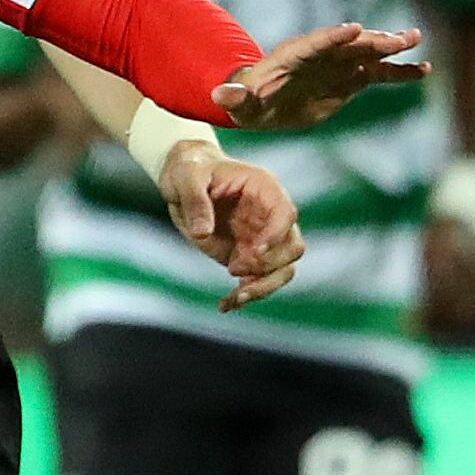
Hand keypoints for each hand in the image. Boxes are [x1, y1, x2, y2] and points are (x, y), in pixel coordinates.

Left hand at [160, 142, 303, 310]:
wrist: (183, 180)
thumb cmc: (190, 170)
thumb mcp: (186, 177)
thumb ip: (196, 201)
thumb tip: (202, 233)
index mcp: (264, 189)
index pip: (286, 213)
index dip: (276, 234)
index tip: (254, 251)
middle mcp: (269, 216)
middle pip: (292, 248)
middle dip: (269, 265)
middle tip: (234, 268)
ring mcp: (260, 238)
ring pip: (281, 270)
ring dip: (263, 288)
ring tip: (235, 298)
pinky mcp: (246, 256)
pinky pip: (255, 281)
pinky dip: (244, 296)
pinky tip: (225, 305)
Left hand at [217, 23, 431, 131]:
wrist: (263, 104)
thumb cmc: (248, 101)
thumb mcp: (238, 103)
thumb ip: (234, 98)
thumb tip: (219, 94)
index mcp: (292, 56)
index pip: (314, 43)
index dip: (333, 37)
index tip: (354, 29)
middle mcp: (319, 55)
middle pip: (348, 45)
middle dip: (371, 41)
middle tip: (399, 38)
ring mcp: (338, 65)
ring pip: (368, 54)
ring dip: (391, 48)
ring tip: (416, 40)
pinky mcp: (350, 80)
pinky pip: (378, 74)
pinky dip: (399, 72)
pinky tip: (423, 70)